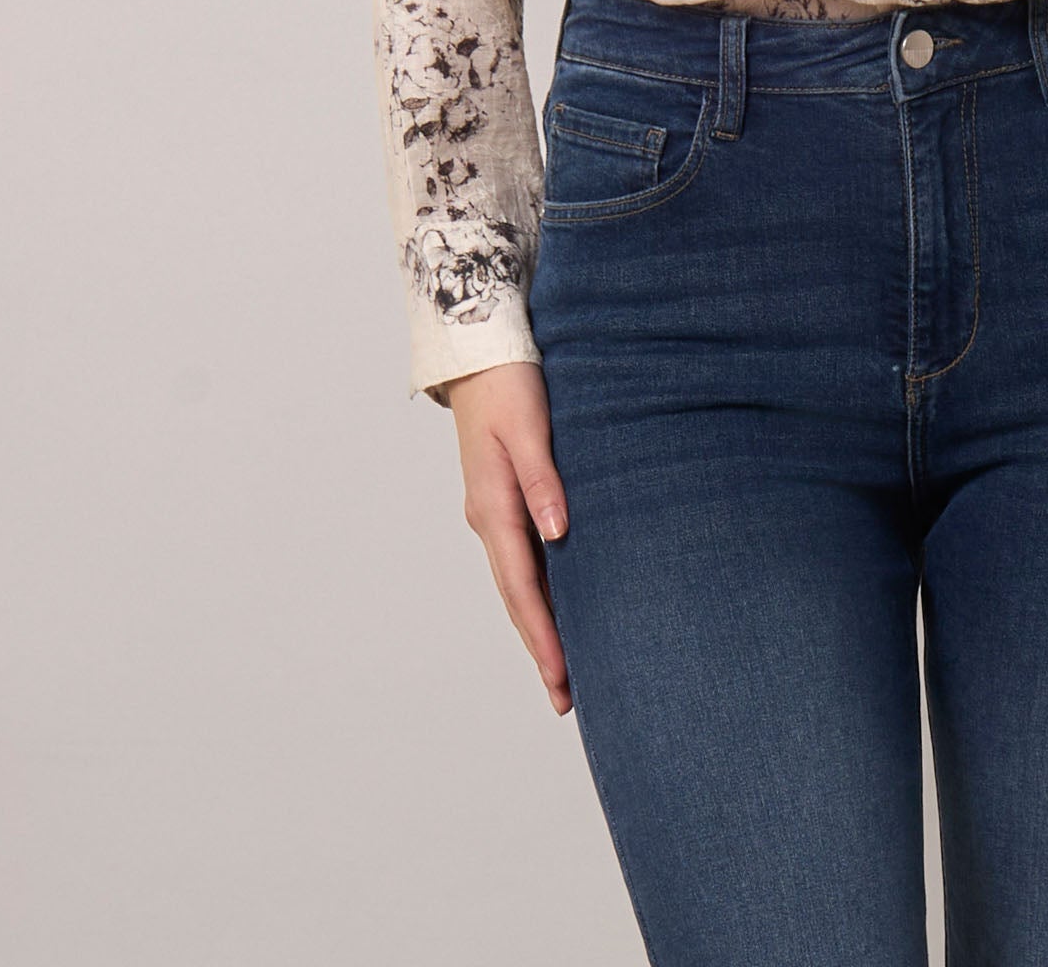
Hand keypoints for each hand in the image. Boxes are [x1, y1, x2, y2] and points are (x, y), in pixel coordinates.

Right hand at [444, 362, 573, 714]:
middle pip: (518, 597)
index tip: (562, 676)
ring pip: (519, 582)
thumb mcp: (529, 426)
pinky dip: (539, 590)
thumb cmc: (510, 383)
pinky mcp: (504, 499)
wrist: (479, 352)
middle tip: (568, 696)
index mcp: (493, 507)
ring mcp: (494, 511)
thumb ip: (544, 479)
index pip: (522, 587)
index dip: (543, 635)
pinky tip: (559, 605)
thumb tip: (559, 533)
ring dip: (540, 624)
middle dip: (541, 647)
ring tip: (566, 667)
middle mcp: (489, 518)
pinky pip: (522, 558)